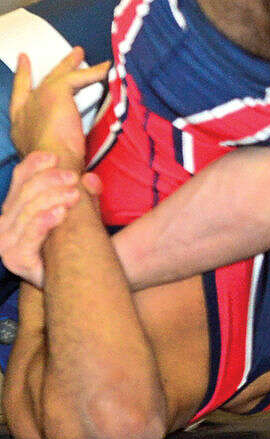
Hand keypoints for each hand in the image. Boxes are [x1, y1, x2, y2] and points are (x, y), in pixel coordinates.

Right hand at [0, 151, 101, 285]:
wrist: (78, 283)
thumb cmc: (75, 243)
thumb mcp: (82, 213)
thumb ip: (86, 195)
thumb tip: (92, 178)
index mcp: (16, 207)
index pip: (20, 178)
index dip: (34, 165)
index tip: (55, 156)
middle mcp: (6, 223)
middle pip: (24, 192)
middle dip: (49, 181)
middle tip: (73, 178)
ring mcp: (7, 243)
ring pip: (27, 211)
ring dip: (50, 199)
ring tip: (73, 194)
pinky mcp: (16, 260)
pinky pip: (28, 236)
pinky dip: (43, 222)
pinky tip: (60, 213)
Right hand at [10, 49, 109, 168]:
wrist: (53, 164)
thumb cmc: (53, 169)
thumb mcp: (51, 156)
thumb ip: (58, 148)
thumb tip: (78, 157)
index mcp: (20, 126)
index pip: (19, 98)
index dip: (22, 80)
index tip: (23, 62)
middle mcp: (25, 110)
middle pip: (37, 83)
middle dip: (45, 69)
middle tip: (39, 55)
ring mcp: (38, 99)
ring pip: (57, 76)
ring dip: (70, 64)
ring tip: (79, 52)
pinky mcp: (55, 93)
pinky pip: (78, 77)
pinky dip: (93, 72)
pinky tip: (107, 67)